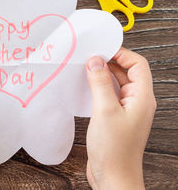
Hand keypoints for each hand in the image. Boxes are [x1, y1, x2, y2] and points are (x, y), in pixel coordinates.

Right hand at [85, 48, 155, 189]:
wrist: (113, 176)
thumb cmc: (114, 149)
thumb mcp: (105, 110)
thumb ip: (100, 83)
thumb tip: (95, 61)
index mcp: (142, 98)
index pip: (137, 65)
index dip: (121, 54)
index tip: (102, 49)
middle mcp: (137, 101)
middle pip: (126, 72)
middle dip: (108, 62)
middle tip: (88, 58)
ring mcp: (126, 110)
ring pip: (116, 84)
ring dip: (102, 75)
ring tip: (84, 70)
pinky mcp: (115, 117)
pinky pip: (108, 95)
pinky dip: (98, 88)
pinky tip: (85, 88)